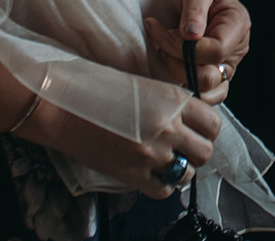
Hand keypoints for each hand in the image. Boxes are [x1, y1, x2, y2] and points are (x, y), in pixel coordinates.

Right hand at [28, 94, 221, 198]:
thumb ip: (168, 101)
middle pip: (206, 151)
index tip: (196, 128)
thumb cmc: (96, 87)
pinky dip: (162, 184)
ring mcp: (151, 155)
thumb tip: (185, 116)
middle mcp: (168, 128)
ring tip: (167, 161)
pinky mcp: (133, 176)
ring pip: (188, 173)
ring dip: (181, 168)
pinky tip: (152, 174)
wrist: (62, 108)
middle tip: (184, 147)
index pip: (212, 122)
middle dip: (197, 150)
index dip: (206, 127)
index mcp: (173, 100)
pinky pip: (163, 190)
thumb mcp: (142, 84)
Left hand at [146, 0, 250, 106]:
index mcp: (237, 25)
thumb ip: (195, 9)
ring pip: (205, 91)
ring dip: (177, 74)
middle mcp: (236, 50)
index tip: (167, 33)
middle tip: (161, 41)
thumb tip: (191, 34)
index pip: (217, 51)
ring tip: (164, 51)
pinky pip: (202, 94)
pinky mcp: (214, 77)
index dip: (187, 49)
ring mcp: (226, 66)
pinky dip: (182, 84)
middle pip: (210, 76)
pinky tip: (169, 63)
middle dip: (178, 63)